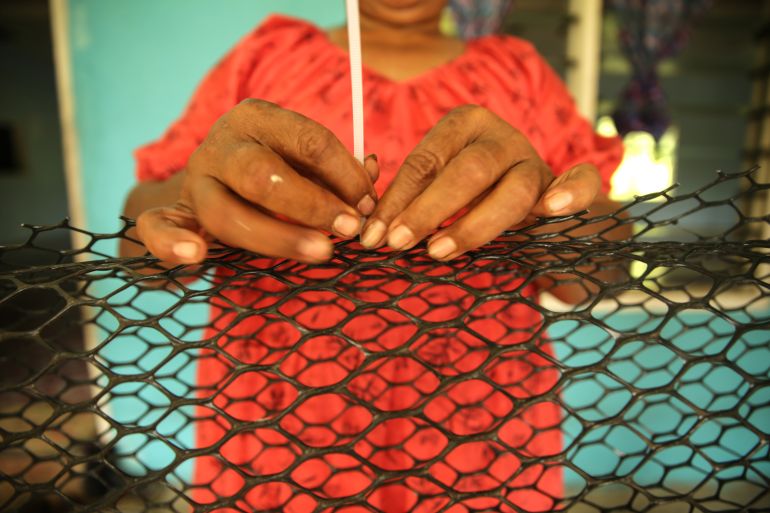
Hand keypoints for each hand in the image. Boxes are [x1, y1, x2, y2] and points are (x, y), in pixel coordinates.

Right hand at [135, 99, 377, 264]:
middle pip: (260, 174)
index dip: (344, 174)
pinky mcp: (171, 214)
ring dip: (276, 237)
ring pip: (225, 213)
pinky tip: (195, 257)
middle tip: (349, 230)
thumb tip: (370, 177)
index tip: (368, 206)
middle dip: (311, 205)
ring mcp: (193, 181)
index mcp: (258, 119)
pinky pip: (157, 228)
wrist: (215, 182)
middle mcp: (222, 145)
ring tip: (320, 253)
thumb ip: (338, 173)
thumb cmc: (277, 171)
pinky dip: (172, 243)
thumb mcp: (307, 163)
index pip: (307, 140)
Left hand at [360, 105, 600, 259]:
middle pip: (467, 171)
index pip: (424, 161)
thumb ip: (408, 199)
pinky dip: (572, 192)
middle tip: (398, 244)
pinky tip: (554, 209)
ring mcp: (535, 159)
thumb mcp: (435, 190)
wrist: (524, 202)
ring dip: (474, 224)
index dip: (396, 200)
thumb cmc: (465, 196)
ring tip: (438, 251)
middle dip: (428, 210)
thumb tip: (368, 227)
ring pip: (513, 190)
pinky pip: (581, 182)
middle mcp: (500, 137)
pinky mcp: (566, 183)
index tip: (374, 236)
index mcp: (462, 125)